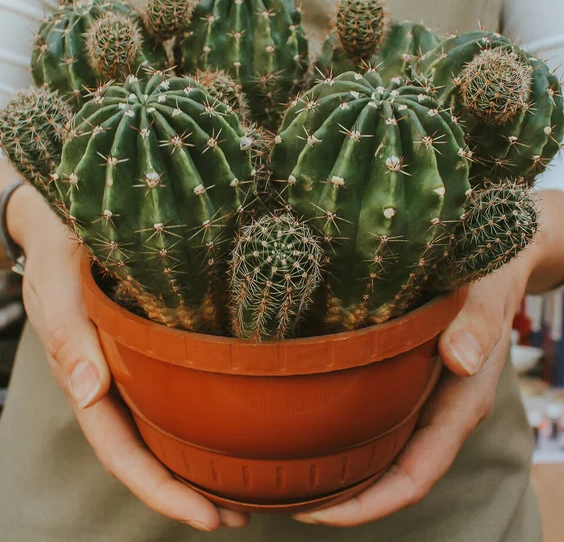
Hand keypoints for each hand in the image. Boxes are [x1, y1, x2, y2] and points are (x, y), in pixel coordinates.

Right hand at [8, 185, 248, 531]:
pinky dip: (199, 418)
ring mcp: (133, 368)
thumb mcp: (56, 289)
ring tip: (246, 489)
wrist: (64, 222)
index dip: (160, 489)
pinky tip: (233, 424)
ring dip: (198, 463)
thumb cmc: (60, 253)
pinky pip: (173, 391)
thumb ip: (67, 337)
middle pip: (147, 452)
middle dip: (188, 491)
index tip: (207, 517)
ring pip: (163, 428)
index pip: (120, 451)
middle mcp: (113, 382)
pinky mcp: (150, 346)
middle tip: (242, 516)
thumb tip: (87, 392)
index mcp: (88, 378)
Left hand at [292, 245, 538, 526]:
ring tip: (288, 475)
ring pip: (383, 453)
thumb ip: (478, 325)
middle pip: (391, 476)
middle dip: (344, 499)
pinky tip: (313, 428)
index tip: (316, 513)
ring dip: (342, 473)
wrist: (497, 269)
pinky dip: (348, 438)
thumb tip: (459, 358)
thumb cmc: (490, 283)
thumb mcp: (486, 296)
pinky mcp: (410, 381)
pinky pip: (380, 421)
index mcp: (459, 405)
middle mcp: (439, 412)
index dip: (368, 504)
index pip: (414, 476)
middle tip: (283, 498)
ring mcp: (423, 399)